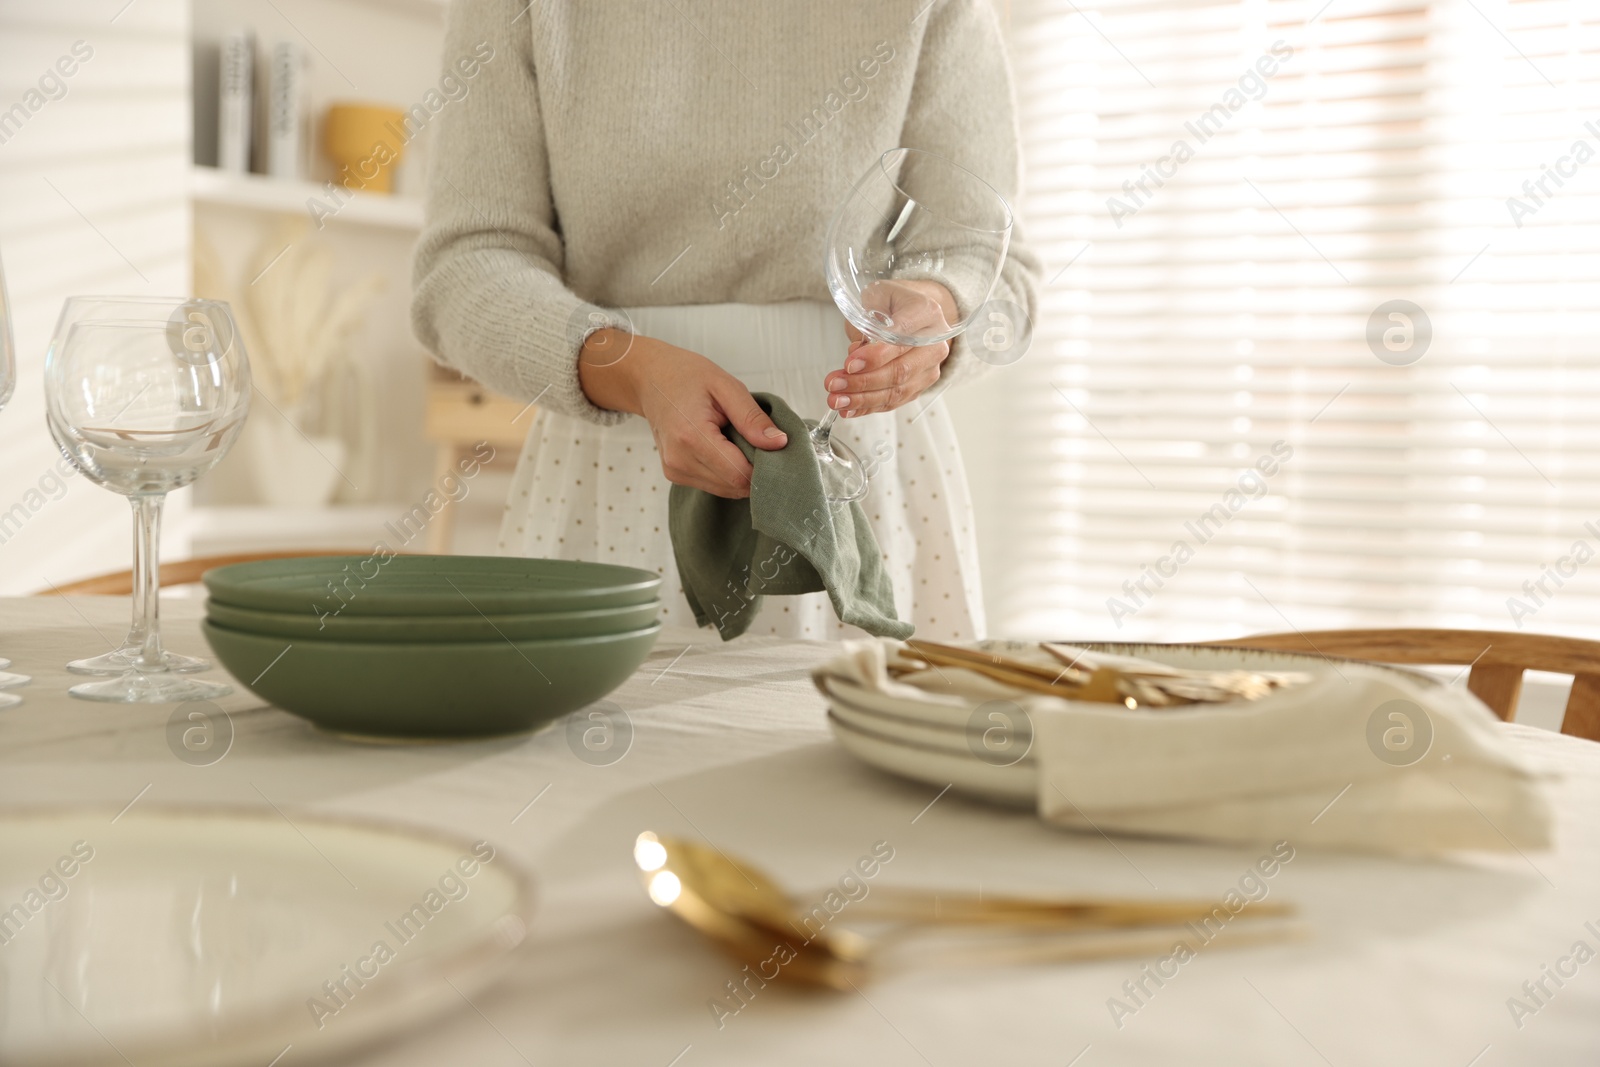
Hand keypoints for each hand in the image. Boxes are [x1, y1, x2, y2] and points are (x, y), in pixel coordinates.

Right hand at [578, 329, 786, 498]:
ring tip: (737, 440)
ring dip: (741, 471)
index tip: (775, 448)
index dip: (764, 468)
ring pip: (726, 489)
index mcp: (691, 436)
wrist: (650, 379)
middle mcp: (679, 460)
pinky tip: (724, 447)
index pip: (739, 474)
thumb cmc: (686, 376)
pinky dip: (727, 472)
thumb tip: (779, 443)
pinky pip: (714, 485)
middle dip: (755, 469)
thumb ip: (752, 417)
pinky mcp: (675, 475)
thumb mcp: (726, 386)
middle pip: (734, 486)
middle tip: (758, 440)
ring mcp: (675, 470)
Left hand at [826, 279, 957, 416]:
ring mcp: (930, 368)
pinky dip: (869, 407)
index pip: (901, 339)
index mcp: (926, 313)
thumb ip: (865, 322)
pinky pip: (894, 402)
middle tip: (834, 384)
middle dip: (863, 381)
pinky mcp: (921, 386)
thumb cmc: (893, 303)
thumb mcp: (876, 296)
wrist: (915, 312)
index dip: (875, 355)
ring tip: (835, 400)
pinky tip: (848, 409)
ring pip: (896, 391)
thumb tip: (855, 353)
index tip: (849, 364)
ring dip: (862, 399)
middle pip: (900, 370)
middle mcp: (934, 344)